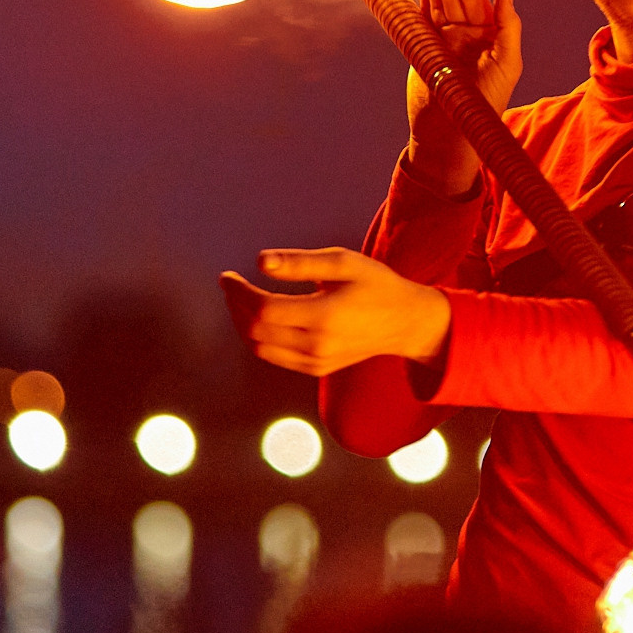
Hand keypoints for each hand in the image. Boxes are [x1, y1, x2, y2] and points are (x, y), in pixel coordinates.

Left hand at [220, 249, 451, 376]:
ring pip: (259, 348)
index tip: (228, 276)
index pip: (263, 309)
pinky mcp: (316, 369)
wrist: (405, 322)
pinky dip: (258, 338)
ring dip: (242, 324)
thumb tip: (259, 262)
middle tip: (230, 285)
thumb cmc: (375, 284)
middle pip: (255, 331)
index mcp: (324, 316)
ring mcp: (316, 362)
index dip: (238, 292)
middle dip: (235, 306)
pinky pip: (274, 357)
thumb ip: (300, 263)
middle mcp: (317, 345)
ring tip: (240, 300)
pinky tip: (260, 318)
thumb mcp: (343, 262)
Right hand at [407, 0, 521, 195]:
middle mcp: (467, 33)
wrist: (449, 134)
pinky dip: (423, 3)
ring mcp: (445, 40)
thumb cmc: (484, 105)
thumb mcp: (505, 66)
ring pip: (438, 2)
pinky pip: (424, 20)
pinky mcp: (426, 50)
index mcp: (488, 34)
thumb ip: (508, 28)